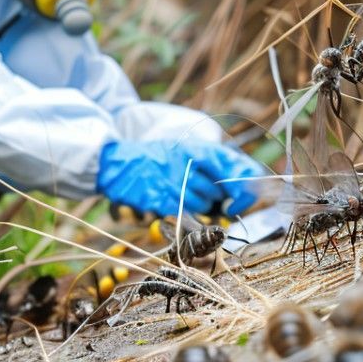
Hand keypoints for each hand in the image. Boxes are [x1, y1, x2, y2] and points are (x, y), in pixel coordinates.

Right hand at [96, 139, 262, 216]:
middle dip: (215, 200)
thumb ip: (214, 164)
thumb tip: (242, 187)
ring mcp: (171, 181)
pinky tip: (170, 200)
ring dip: (198, 206)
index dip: (244, 188)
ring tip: (181, 193)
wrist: (117, 163)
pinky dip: (181, 212)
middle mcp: (186, 163)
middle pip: (217, 192)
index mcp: (197, 148)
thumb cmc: (157, 159)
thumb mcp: (185, 150)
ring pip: (201, 205)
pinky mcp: (158, 198)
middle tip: (203, 195)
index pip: (234, 167)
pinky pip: (182, 213)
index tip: (242, 201)